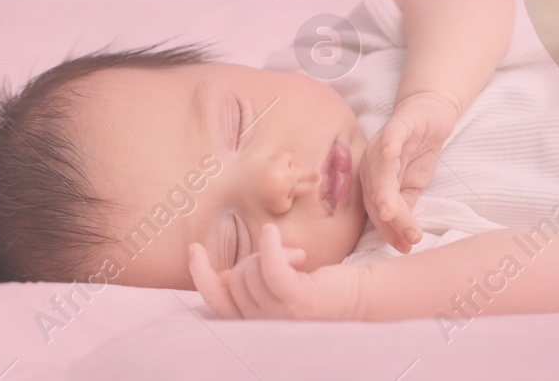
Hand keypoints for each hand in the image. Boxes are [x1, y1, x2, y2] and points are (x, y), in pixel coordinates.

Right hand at [189, 224, 365, 320]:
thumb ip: (250, 284)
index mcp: (256, 324)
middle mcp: (264, 326)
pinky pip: (269, 266)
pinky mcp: (298, 300)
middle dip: (254, 255)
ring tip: (300, 257)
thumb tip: (221, 274)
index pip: (216, 303)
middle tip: (287, 256)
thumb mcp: (279, 286)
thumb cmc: (321, 288)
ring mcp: (280, 316)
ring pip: (250, 270)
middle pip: (235, 278)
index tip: (195, 248)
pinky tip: (272, 231)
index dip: (201, 276)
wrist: (363, 298)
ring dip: (272, 251)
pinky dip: (268, 245)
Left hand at [361, 90, 460, 251]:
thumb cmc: (418, 152)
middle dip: (389, 218)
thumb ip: (406, 207)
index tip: (403, 248)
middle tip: (405, 238)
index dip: (388, 230)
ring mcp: (382, 143)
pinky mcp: (398, 125)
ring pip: (381, 170)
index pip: (376, 209)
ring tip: (393, 212)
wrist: (430, 115)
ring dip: (386, 191)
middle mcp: (371, 162)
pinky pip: (392, 136)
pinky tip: (392, 155)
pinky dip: (390, 145)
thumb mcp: (413, 186)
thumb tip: (406, 237)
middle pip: (375, 193)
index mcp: (372, 179)